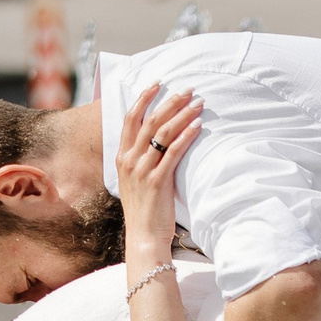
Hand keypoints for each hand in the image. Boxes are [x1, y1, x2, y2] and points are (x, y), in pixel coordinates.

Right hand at [117, 84, 201, 265]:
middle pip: (149, 121)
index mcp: (122, 157)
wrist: (144, 237)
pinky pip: (173, 152)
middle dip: (169, 101)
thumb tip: (156, 143)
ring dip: (182, 114)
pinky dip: (186, 136)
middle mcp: (129, 160)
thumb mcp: (136, 181)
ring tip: (198, 104)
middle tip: (187, 89)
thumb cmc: (144, 210)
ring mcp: (142, 170)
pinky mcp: (158, 181)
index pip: (130, 119)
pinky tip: (198, 126)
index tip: (157, 84)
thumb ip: (141, 161)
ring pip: (163, 133)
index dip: (143, 98)